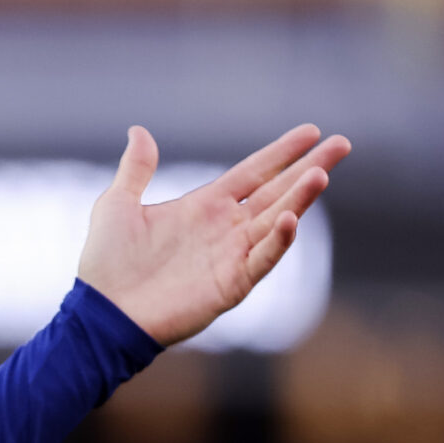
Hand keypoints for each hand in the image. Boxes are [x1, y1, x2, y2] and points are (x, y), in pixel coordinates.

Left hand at [77, 123, 349, 346]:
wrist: (101, 311)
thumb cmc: (106, 263)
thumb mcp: (117, 205)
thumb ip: (136, 169)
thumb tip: (138, 130)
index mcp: (203, 206)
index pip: (253, 173)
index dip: (281, 153)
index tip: (311, 131)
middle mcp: (224, 228)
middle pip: (276, 191)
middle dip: (309, 168)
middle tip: (342, 143)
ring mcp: (230, 256)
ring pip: (275, 220)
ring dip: (299, 198)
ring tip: (322, 173)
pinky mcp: (230, 284)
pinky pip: (261, 259)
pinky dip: (277, 241)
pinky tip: (289, 218)